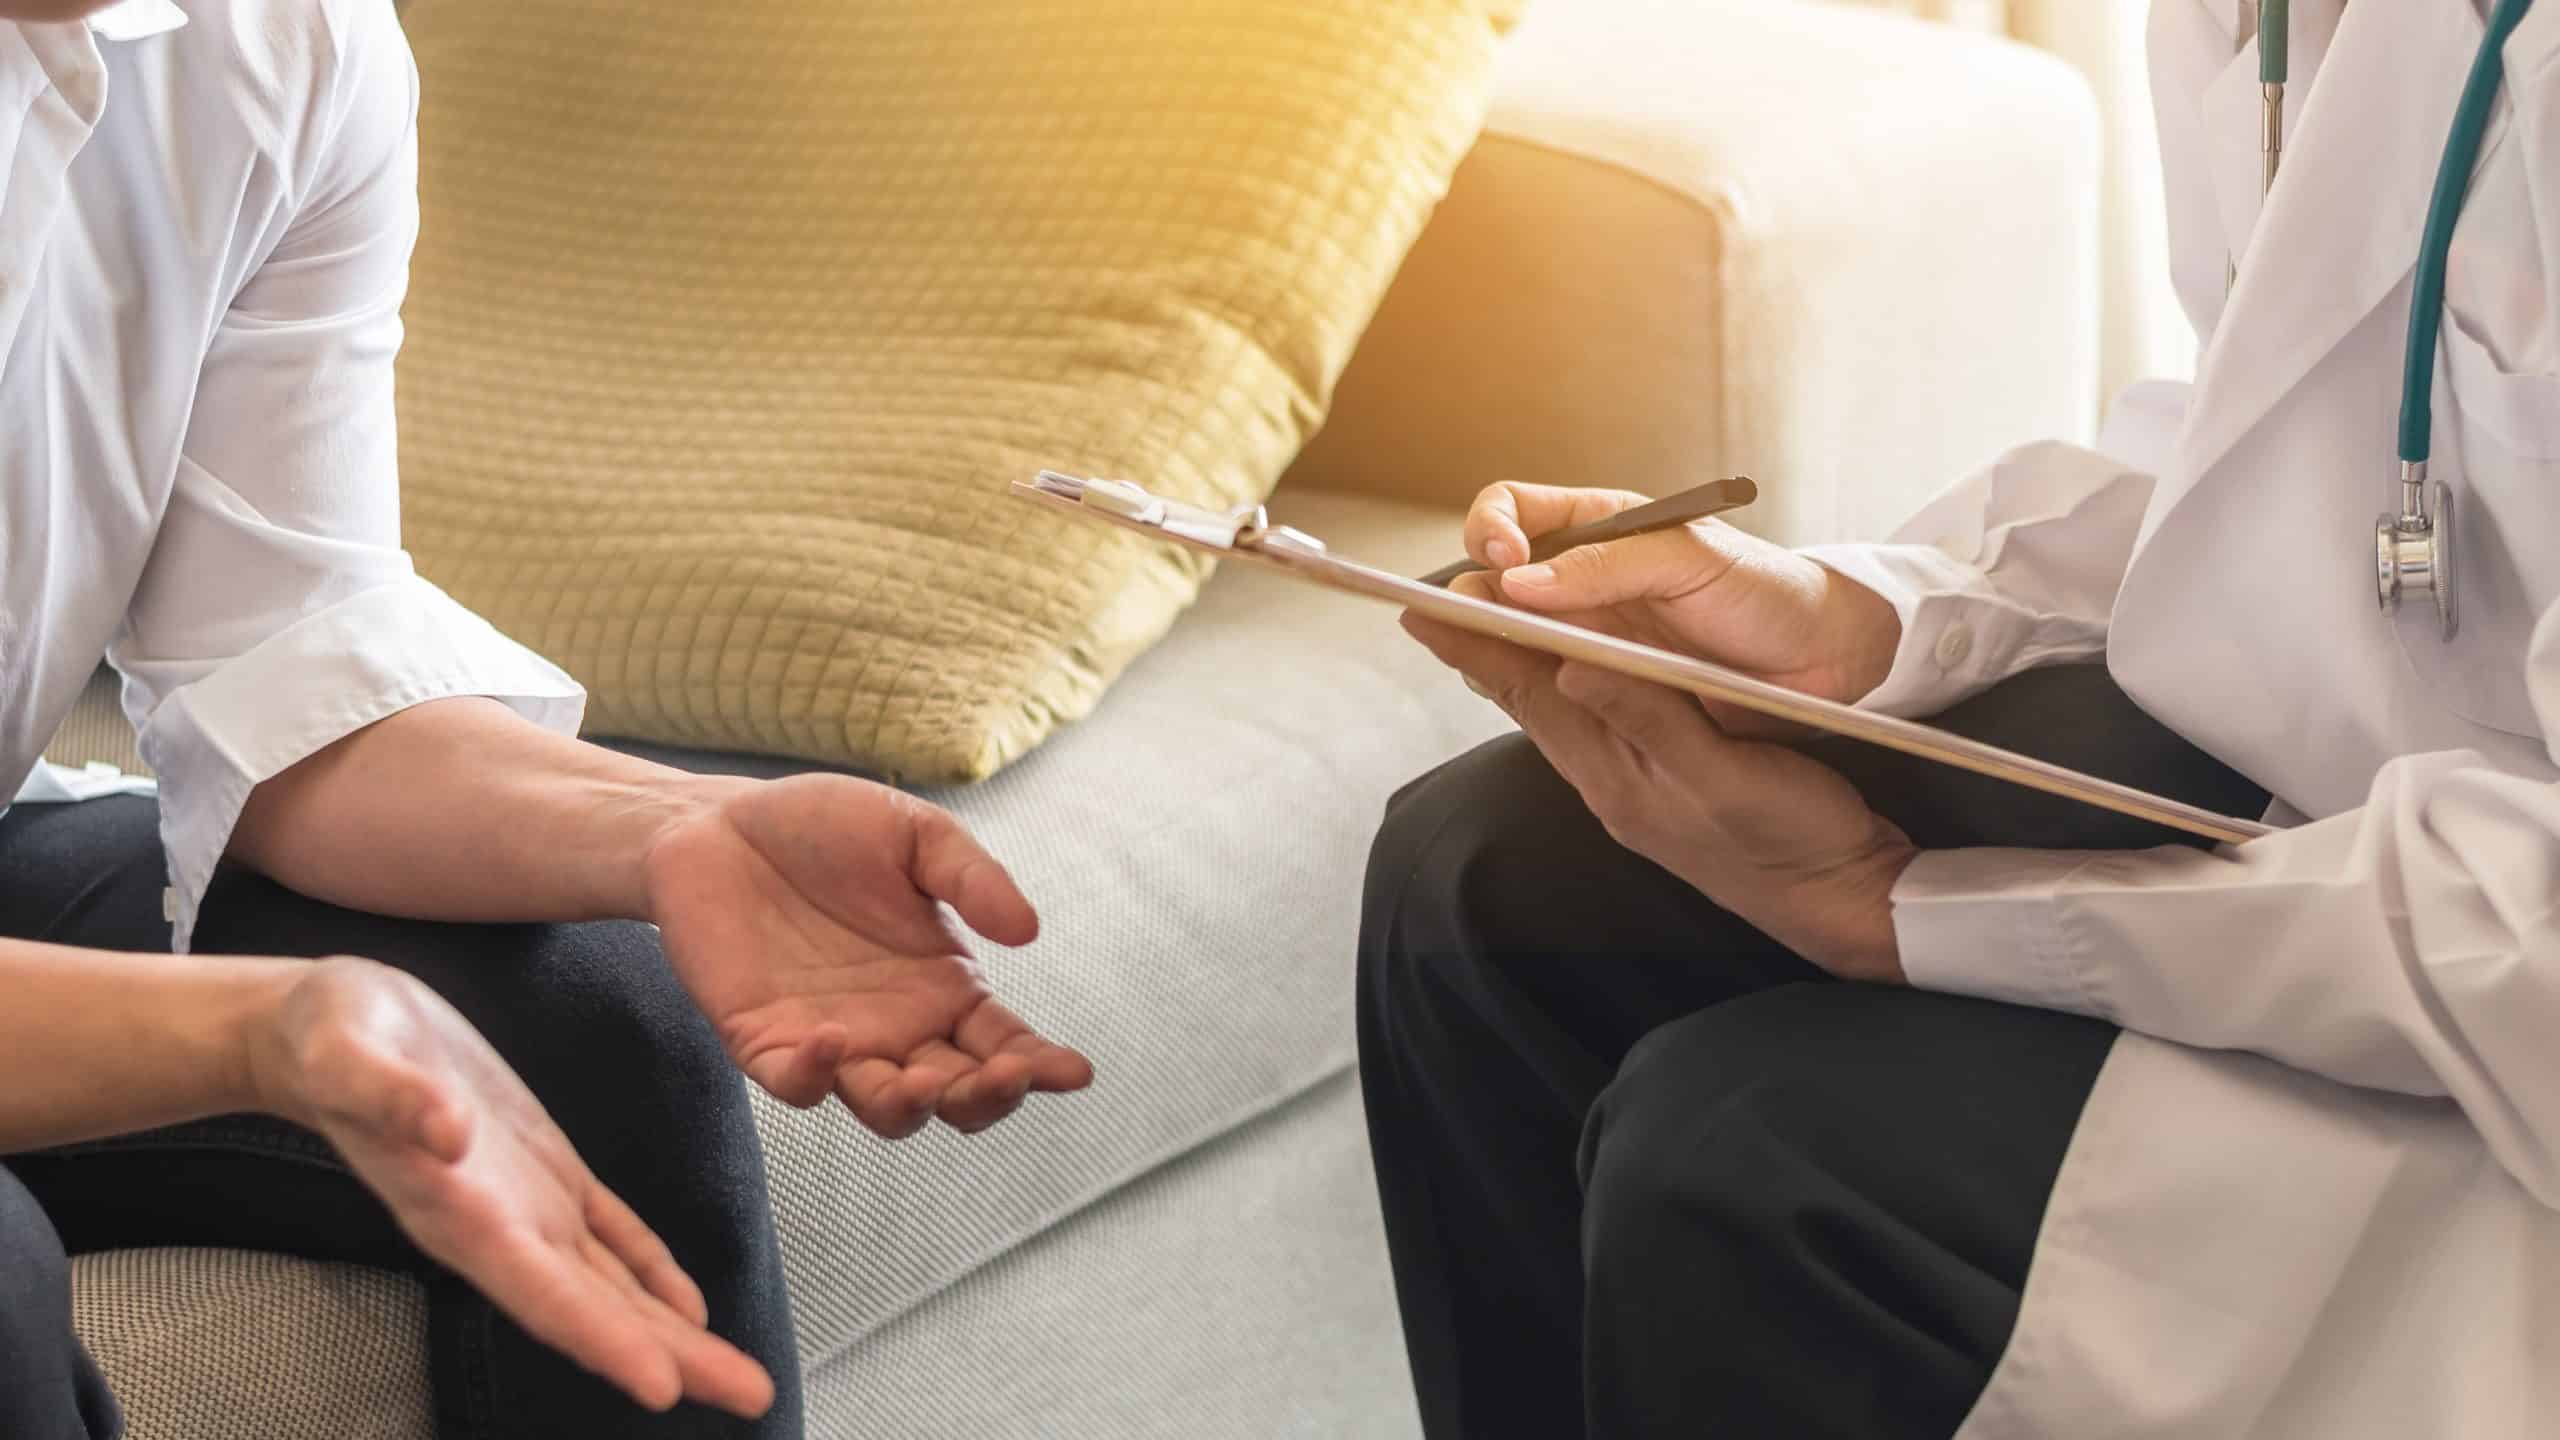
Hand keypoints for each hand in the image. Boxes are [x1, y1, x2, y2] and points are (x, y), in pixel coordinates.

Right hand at [248, 959, 771, 1417]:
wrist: (327, 1030)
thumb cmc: (329, 1043)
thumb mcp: (347, 1055)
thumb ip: (389, 1096)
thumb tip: (448, 1130)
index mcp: (458, 1213)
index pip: (542, 1292)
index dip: (602, 1340)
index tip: (662, 1390)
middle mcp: (499, 1228)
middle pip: (598, 1310)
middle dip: (674, 1359)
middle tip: (754, 1399)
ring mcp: (525, 1205)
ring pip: (616, 1284)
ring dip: (678, 1333)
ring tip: (742, 1379)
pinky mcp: (544, 1169)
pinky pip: (610, 1233)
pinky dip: (652, 1272)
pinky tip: (690, 1309)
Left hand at [643, 775, 1093, 1138]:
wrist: (717, 823)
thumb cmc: (823, 827)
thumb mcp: (914, 835)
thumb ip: (972, 879)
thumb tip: (1030, 932)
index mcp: (944, 985)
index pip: (1004, 1044)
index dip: (1041, 1066)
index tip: (1074, 1072)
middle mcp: (898, 1027)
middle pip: (956, 1095)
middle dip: (986, 1098)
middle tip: (1002, 1075)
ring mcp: (834, 1042)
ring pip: (885, 1109)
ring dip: (910, 1106)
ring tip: (922, 1081)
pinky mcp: (764, 1042)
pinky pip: (795, 1083)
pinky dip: (814, 1077)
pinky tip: (831, 1042)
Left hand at [1401, 614, 1916, 980]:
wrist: (1839, 901)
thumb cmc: (1793, 839)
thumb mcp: (1726, 776)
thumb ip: (1650, 721)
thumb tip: (1571, 668)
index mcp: (1621, 777)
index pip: (1533, 696)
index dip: (1479, 647)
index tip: (1425, 608)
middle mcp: (1613, 786)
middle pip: (1532, 705)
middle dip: (1483, 651)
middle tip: (1435, 603)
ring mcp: (1634, 793)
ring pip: (1559, 718)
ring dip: (1520, 669)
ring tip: (1483, 630)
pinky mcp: (1662, 795)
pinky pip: (1594, 731)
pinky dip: (1567, 692)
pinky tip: (1568, 679)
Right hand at [1459, 482, 1902, 731]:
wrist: (1822, 661)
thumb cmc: (1766, 592)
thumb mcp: (1690, 562)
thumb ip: (1606, 565)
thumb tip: (1516, 580)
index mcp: (1599, 526)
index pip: (1509, 510)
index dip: (1489, 531)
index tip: (1503, 562)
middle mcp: (1579, 578)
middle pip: (1490, 577)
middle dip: (1469, 594)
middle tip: (1469, 621)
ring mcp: (1584, 633)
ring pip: (1502, 633)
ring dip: (1482, 644)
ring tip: (1477, 658)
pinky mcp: (1598, 687)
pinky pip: (1536, 684)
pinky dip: (1514, 686)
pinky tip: (1513, 693)